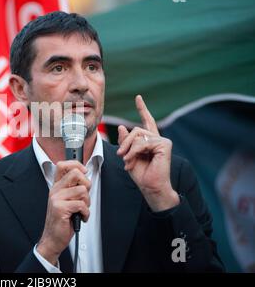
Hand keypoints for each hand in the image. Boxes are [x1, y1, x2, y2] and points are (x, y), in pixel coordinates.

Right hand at [37, 160, 90, 265]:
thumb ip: (74, 189)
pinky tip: (80, 217)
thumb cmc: (62, 221)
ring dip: (87, 202)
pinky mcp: (60, 208)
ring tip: (81, 209)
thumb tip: (86, 178)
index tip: (83, 172)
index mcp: (57, 186)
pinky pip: (81, 204)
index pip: (63, 165)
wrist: (53, 238)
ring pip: (82, 190)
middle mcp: (55, 190)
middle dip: (86, 184)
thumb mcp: (67, 201)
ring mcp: (56, 198)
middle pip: (75, 173)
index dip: (76, 164)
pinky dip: (85, 213)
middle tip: (84, 196)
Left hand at [116, 95, 178, 211]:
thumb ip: (125, 142)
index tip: (138, 98)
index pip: (147, 121)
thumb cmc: (141, 175)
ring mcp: (162, 141)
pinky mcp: (165, 145)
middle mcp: (157, 139)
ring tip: (127, 160)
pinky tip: (131, 160)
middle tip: (121, 155)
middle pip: (136, 130)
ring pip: (137, 135)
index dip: (142, 109)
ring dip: (128, 149)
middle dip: (125, 142)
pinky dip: (134, 151)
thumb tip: (122, 127)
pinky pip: (142, 142)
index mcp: (150, 141)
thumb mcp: (128, 156)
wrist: (151, 188)